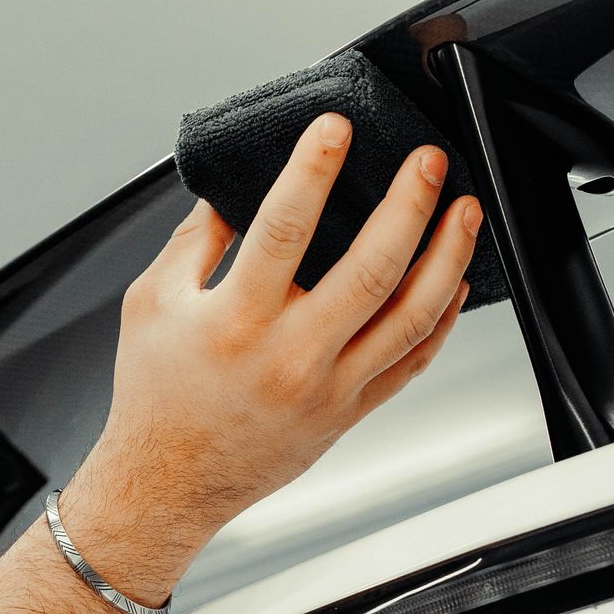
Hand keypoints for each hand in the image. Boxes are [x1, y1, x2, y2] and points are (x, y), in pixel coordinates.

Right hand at [63, 117, 479, 600]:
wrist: (167, 483)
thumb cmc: (155, 396)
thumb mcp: (150, 303)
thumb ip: (192, 241)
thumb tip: (229, 189)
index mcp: (235, 320)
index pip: (285, 228)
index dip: (314, 170)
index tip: (335, 130)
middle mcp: (288, 356)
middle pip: (370, 269)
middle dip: (407, 205)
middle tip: (427, 161)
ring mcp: (327, 388)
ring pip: (409, 317)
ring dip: (446, 257)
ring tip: (463, 210)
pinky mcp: (348, 411)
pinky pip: (411, 362)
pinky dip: (442, 318)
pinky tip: (452, 280)